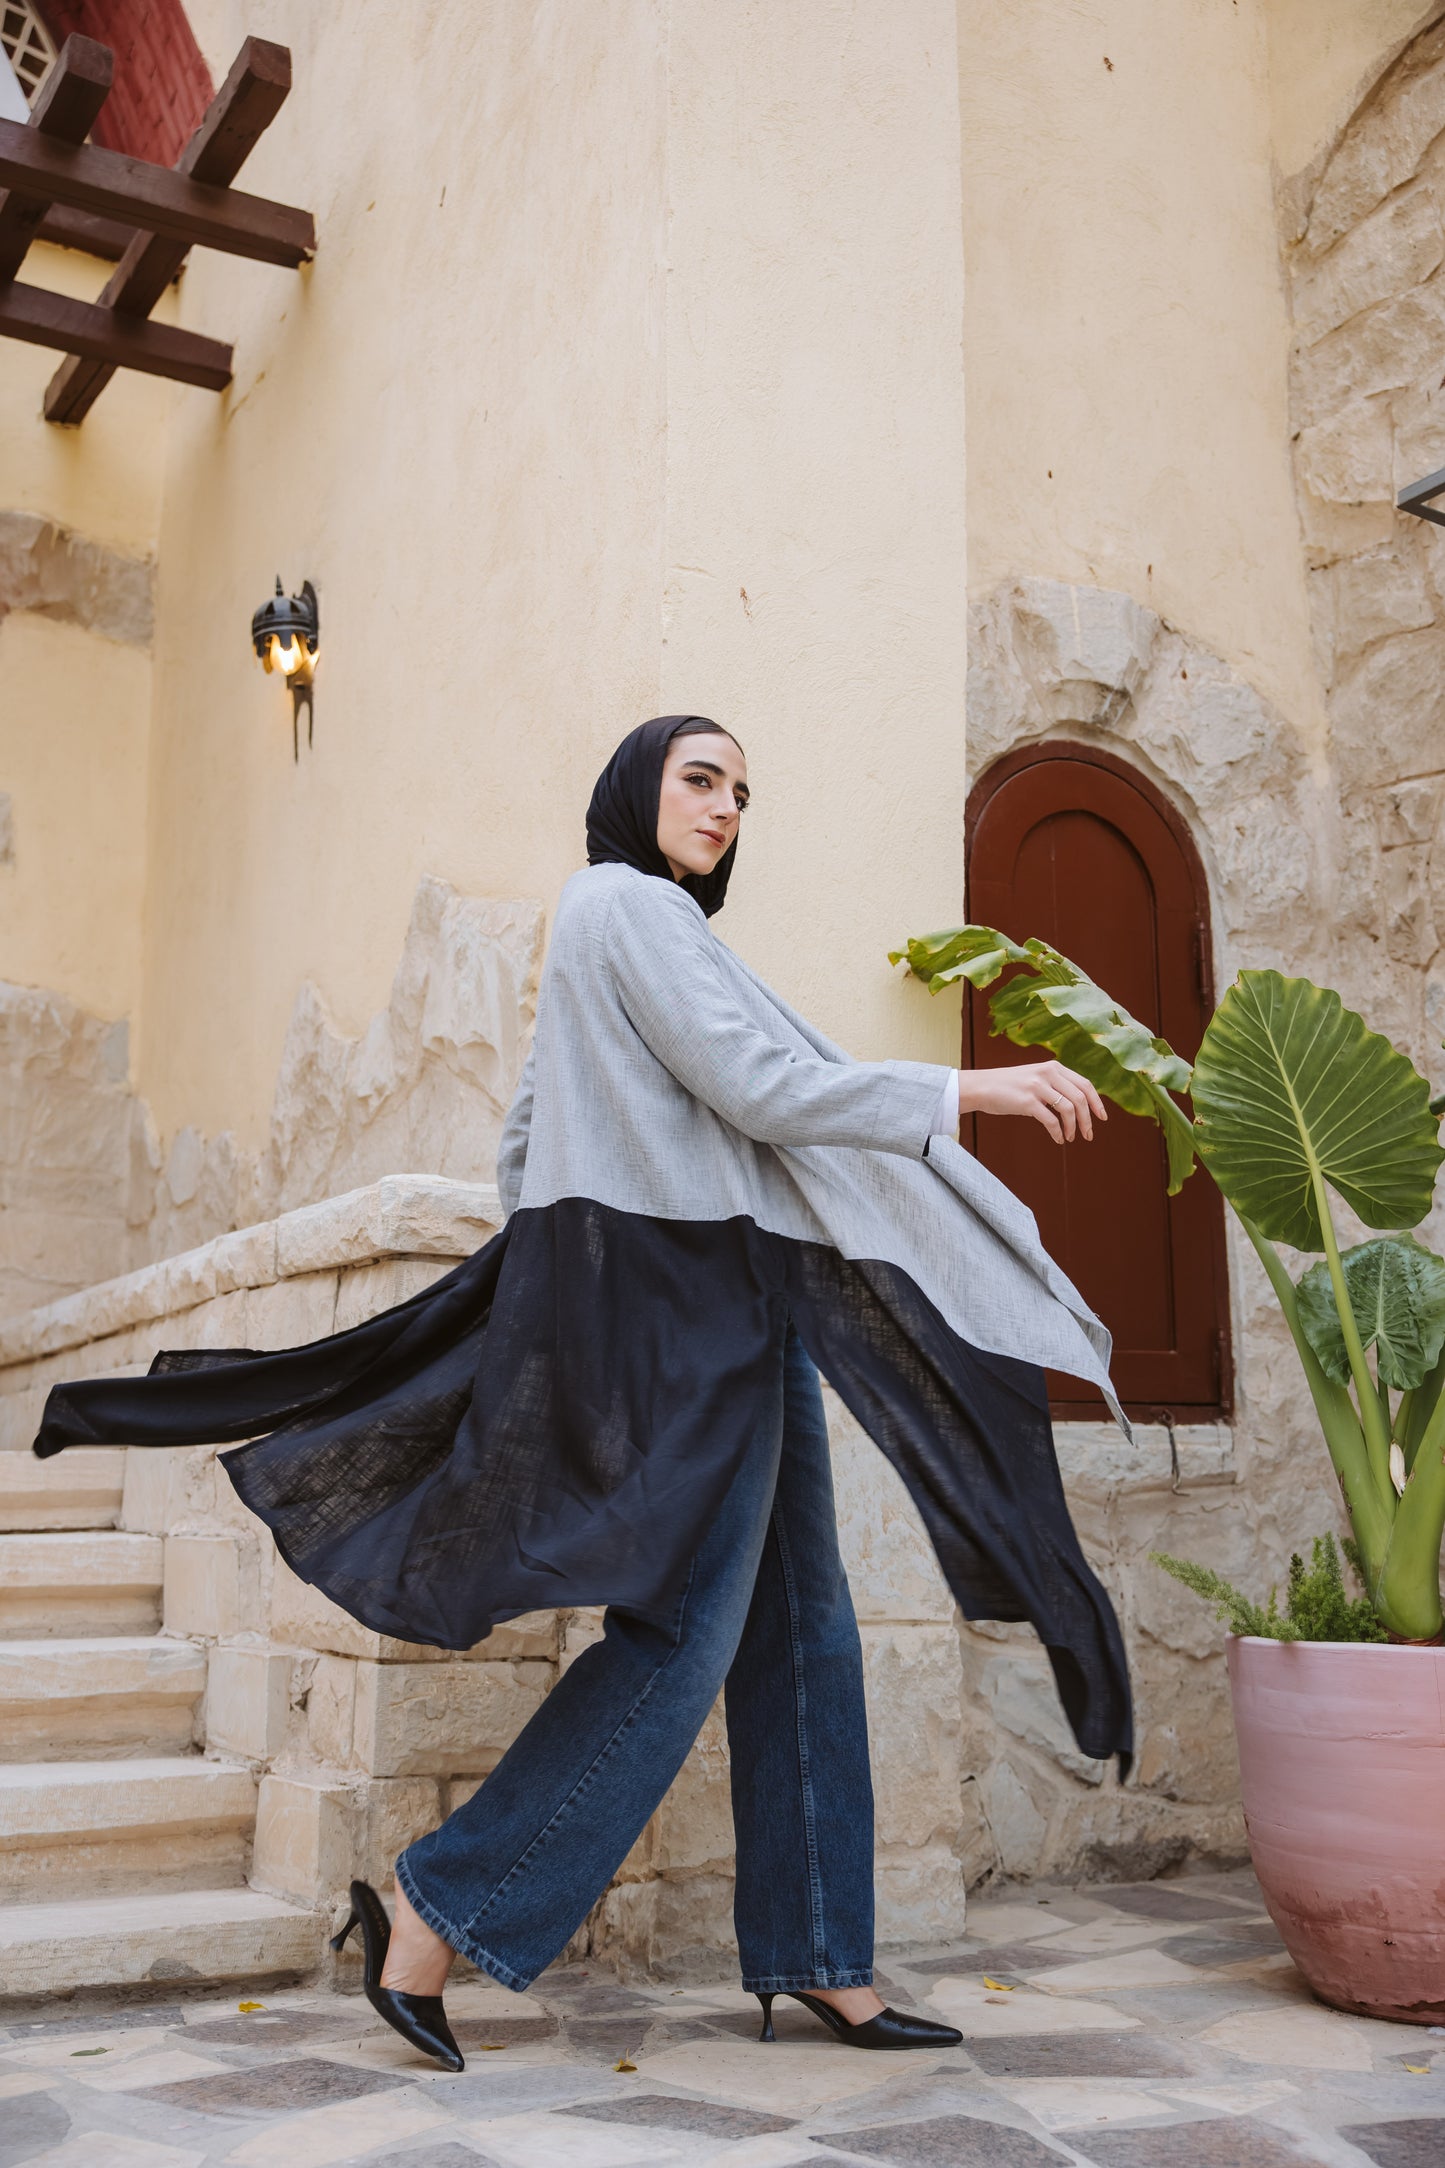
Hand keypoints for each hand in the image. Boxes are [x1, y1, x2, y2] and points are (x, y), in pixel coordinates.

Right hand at [958, 1061, 1106, 1143]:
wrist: (981, 1086)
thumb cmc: (1009, 1086)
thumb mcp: (1035, 1077)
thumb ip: (1055, 1084)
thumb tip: (1078, 1104)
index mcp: (1053, 1067)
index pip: (1085, 1084)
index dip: (1097, 1102)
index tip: (1102, 1118)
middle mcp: (1048, 1074)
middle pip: (1080, 1098)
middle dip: (1088, 1119)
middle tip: (1088, 1135)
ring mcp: (1038, 1087)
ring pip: (1069, 1109)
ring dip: (1073, 1128)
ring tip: (1071, 1138)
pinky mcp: (1027, 1101)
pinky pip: (1051, 1120)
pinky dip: (1058, 1132)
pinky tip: (1058, 1139)